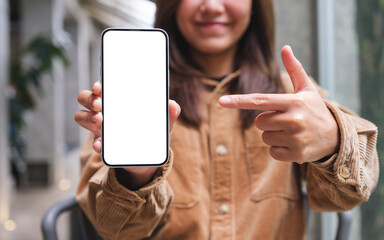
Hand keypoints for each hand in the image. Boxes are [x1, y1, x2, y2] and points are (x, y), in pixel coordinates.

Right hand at [75, 81, 180, 188]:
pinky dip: (97, 144)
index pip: (102, 87)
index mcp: (119, 100)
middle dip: (89, 99)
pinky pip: (93, 142)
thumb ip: (169, 114)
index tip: (101, 87)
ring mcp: (100, 127)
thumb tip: (173, 105)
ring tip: (101, 122)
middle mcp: (105, 110)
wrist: (148, 160)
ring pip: (81, 116)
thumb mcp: (163, 124)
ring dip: (87, 117)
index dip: (98, 85)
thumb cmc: (153, 134)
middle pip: (85, 97)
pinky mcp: (102, 145)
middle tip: (100, 105)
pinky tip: (103, 145)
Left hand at [219, 45, 339, 163]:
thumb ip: (294, 69)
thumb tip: (285, 47)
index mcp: (293, 102)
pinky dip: (279, 149)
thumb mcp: (306, 89)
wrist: (336, 138)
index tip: (221, 101)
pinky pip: (272, 152)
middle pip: (259, 122)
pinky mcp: (296, 155)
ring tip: (292, 132)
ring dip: (273, 135)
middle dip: (268, 121)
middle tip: (286, 120)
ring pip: (265, 138)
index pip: (260, 101)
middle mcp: (294, 120)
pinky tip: (294, 144)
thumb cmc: (315, 110)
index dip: (239, 101)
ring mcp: (295, 139)